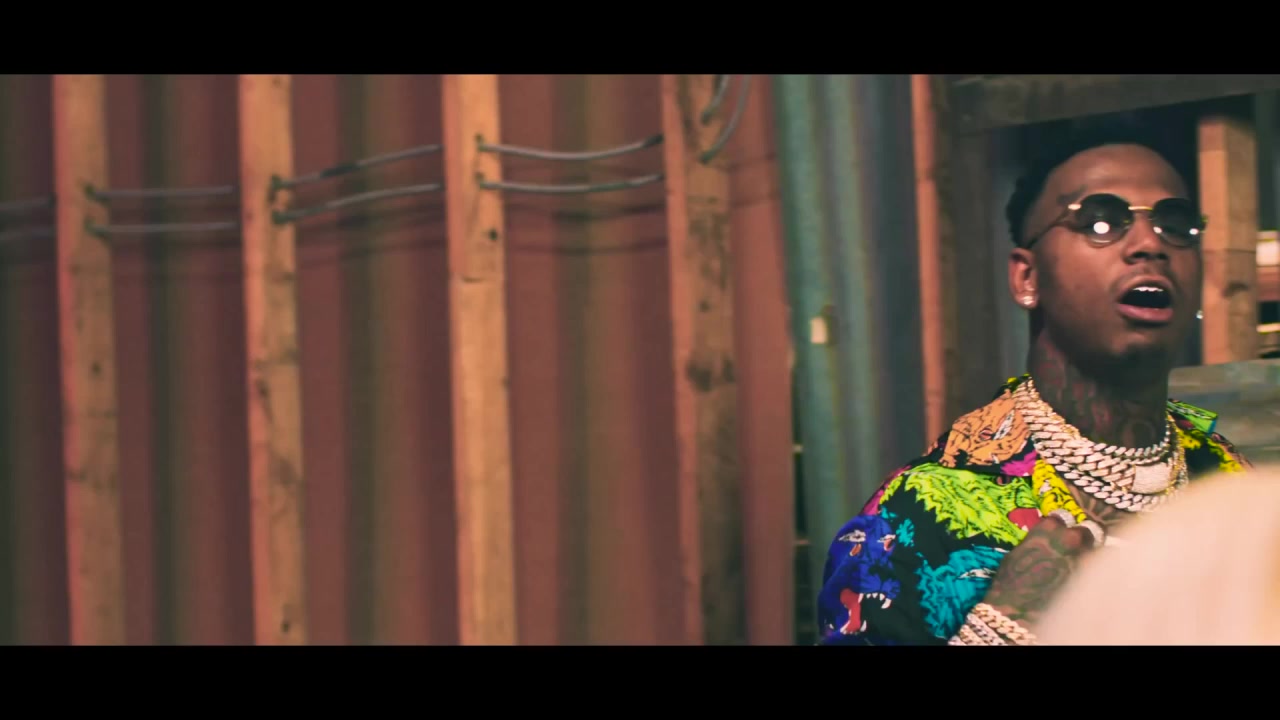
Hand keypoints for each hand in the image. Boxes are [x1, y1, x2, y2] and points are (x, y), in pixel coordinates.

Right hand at [981, 512, 1097, 628]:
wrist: (1017, 615)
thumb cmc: (1009, 588)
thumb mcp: (1016, 556)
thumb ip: (1037, 543)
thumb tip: (1048, 544)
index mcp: (1048, 529)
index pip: (1064, 517)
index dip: (1063, 527)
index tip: (1061, 536)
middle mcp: (1072, 539)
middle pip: (1092, 530)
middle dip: (1087, 540)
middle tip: (1081, 554)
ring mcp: (1088, 560)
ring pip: (1107, 551)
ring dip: (1098, 559)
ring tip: (1088, 573)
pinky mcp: (1099, 582)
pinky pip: (1110, 575)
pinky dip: (1104, 579)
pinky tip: (1092, 589)